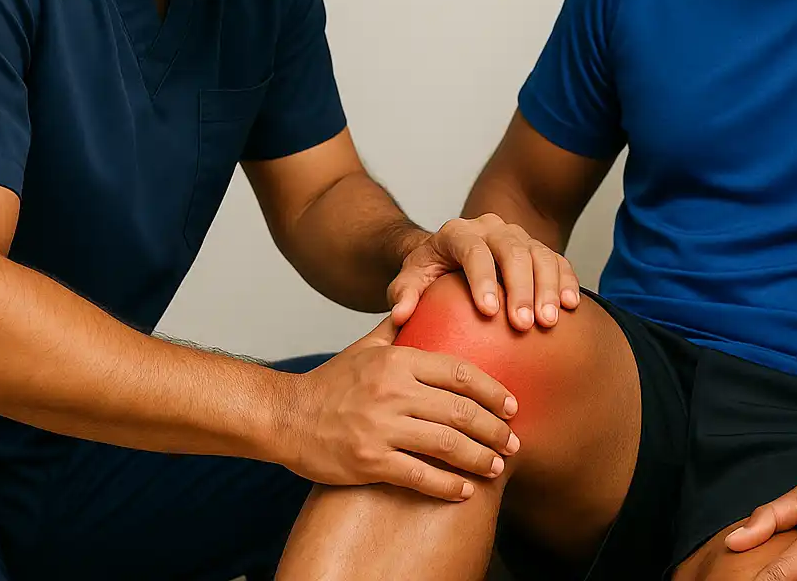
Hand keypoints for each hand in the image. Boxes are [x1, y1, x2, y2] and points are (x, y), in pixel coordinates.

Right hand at [282, 317, 520, 500]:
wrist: (284, 417)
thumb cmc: (328, 384)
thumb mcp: (364, 348)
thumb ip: (398, 329)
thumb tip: (420, 305)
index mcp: (397, 361)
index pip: (458, 372)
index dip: (491, 390)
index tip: (512, 406)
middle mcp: (392, 391)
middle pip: (460, 410)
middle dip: (494, 429)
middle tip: (512, 443)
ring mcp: (381, 427)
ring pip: (446, 444)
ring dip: (479, 458)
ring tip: (496, 467)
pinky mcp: (369, 461)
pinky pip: (419, 475)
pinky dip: (447, 485)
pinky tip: (464, 491)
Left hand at [388, 213, 581, 330]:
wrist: (449, 255)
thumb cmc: (430, 271)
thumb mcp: (410, 278)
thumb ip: (403, 293)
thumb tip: (402, 314)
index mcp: (457, 233)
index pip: (473, 250)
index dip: (483, 279)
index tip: (489, 311)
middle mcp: (490, 228)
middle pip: (512, 251)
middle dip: (521, 288)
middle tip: (523, 324)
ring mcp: (517, 236)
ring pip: (540, 254)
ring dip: (548, 287)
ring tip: (549, 321)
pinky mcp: (537, 249)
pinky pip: (557, 260)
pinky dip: (566, 281)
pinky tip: (571, 306)